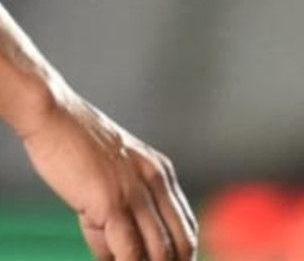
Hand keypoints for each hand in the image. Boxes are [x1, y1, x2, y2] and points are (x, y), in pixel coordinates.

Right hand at [18, 94, 196, 259]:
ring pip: (157, 250)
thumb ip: (113, 218)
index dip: (184, 252)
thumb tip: (115, 255)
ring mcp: (136, 193)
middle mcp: (156, 183)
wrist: (57, 118)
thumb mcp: (107, 180)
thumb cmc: (75, 148)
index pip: (186, 224)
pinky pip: (128, 248)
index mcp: (161, 174)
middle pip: (180, 240)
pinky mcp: (112, 202)